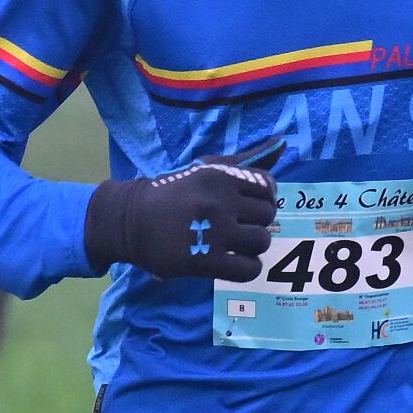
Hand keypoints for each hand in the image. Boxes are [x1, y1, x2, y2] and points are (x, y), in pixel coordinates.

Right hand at [84, 138, 283, 280]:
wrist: (130, 220)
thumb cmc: (172, 192)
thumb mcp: (206, 167)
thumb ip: (244, 159)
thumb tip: (282, 144)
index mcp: (221, 176)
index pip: (268, 186)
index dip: (263, 198)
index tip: (247, 206)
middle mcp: (221, 201)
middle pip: (267, 215)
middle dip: (257, 222)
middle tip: (237, 226)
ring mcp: (215, 232)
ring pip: (261, 241)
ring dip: (252, 246)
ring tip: (234, 245)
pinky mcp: (207, 261)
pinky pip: (249, 268)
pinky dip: (246, 268)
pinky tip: (231, 263)